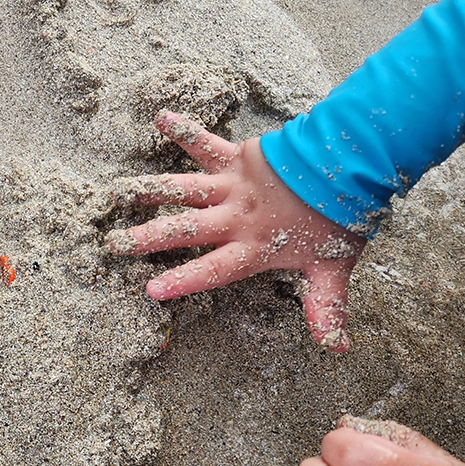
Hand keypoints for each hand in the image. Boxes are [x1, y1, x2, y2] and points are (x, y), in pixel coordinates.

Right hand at [105, 111, 365, 350]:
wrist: (349, 165)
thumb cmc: (339, 219)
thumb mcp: (332, 268)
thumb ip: (326, 307)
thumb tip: (337, 348)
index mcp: (252, 247)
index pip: (211, 270)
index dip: (182, 280)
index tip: (150, 290)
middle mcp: (234, 218)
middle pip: (183, 230)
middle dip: (146, 238)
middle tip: (114, 244)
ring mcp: (231, 186)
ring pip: (182, 190)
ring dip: (149, 191)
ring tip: (117, 193)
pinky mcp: (237, 157)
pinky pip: (204, 144)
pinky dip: (184, 130)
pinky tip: (162, 117)